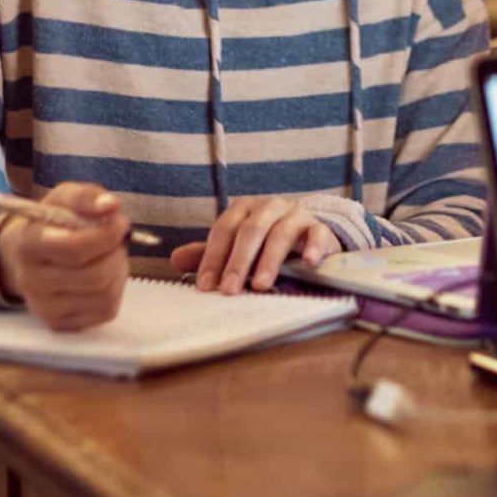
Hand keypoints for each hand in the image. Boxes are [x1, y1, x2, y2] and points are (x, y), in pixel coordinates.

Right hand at [0, 183, 129, 330]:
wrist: (29, 255)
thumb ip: (88, 197)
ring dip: (118, 270)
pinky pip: (106, 311)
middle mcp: (32, 280)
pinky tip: (104, 275)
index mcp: (30, 244)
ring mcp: (44, 307)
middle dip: (116, 253)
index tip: (119, 223)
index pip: (74, 249)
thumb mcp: (66, 198)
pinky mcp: (60, 323)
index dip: (106, 235)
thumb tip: (111, 206)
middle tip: (116, 240)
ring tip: (108, 255)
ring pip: (105, 294)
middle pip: (95, 276)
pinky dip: (115, 290)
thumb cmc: (53, 222)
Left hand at [170, 196, 337, 294]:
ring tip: (260, 285)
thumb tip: (175, 258)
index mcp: (245, 209)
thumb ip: (211, 253)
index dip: (213, 257)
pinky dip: (313, 246)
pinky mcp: (321, 227)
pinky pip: (318, 233)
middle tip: (229, 290)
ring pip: (281, 232)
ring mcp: (297, 214)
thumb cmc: (267, 243)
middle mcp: (270, 206)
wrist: (310, 235)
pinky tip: (308, 262)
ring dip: (269, 260)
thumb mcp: (238, 247)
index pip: (224, 229)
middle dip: (238, 261)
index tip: (205, 285)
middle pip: (251, 230)